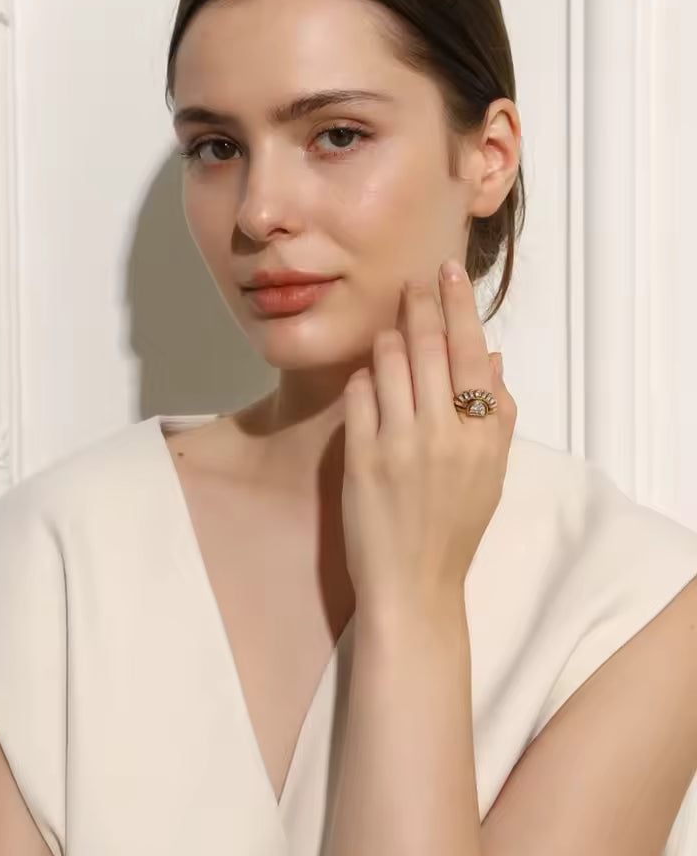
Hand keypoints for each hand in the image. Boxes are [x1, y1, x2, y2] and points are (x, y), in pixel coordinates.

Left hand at [341, 258, 516, 617]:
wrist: (414, 583)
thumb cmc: (456, 526)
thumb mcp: (492, 472)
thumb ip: (497, 414)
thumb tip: (493, 357)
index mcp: (483, 434)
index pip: (473, 351)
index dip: (459, 304)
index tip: (448, 271)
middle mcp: (444, 432)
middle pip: (429, 345)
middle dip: (419, 302)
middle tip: (412, 281)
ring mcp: (400, 443)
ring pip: (388, 360)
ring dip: (387, 338)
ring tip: (390, 337)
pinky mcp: (361, 456)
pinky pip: (358, 393)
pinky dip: (363, 377)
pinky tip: (369, 382)